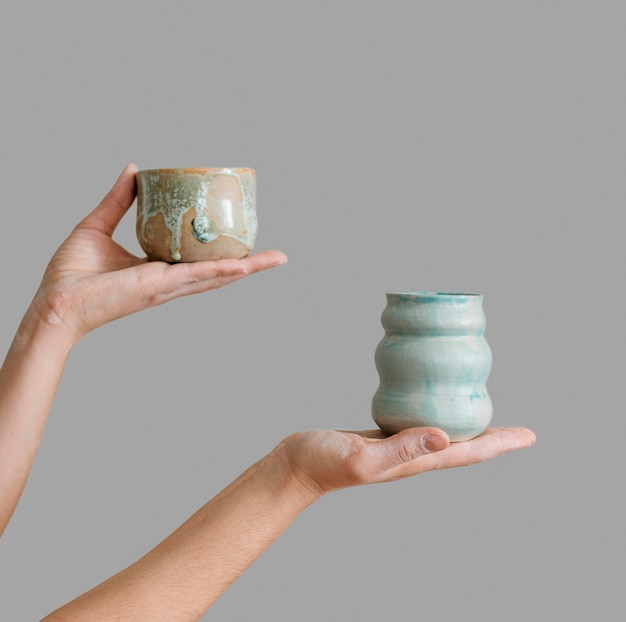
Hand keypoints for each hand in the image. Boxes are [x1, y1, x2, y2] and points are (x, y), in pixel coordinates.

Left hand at [30, 163, 286, 342]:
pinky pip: (198, 277)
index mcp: (159, 269)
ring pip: (217, 276)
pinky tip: (246, 266)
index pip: (199, 260)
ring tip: (275, 259)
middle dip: (249, 264)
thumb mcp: (98, 225)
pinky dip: (223, 272)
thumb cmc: (72, 274)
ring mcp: (168, 286)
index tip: (243, 239)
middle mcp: (170, 280)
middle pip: (218, 271)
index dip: (223, 251)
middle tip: (275, 255)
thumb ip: (119, 200)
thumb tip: (133, 170)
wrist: (56, 302)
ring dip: (248, 268)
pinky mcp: (159, 287)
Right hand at [276, 427, 535, 501]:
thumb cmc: (323, 462)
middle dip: (494, 439)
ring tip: (485, 417)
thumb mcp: (363, 457)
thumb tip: (444, 436)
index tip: (529, 436)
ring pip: (443, 436)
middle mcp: (412, 456)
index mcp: (413, 462)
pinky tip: (435, 407)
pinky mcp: (382, 436)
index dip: (500, 445)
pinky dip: (436, 417)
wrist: (296, 465)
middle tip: (520, 431)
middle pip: (463, 447)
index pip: (468, 453)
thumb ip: (401, 448)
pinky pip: (419, 426)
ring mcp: (397, 447)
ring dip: (468, 429)